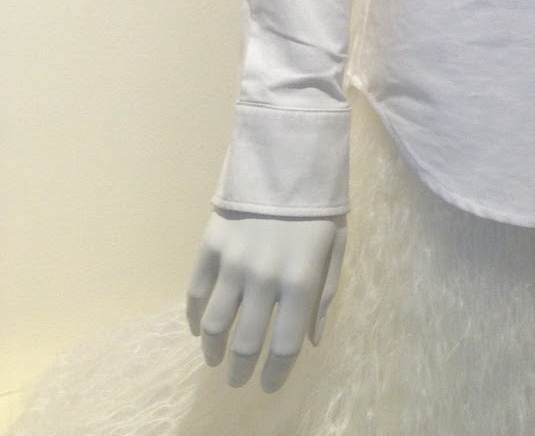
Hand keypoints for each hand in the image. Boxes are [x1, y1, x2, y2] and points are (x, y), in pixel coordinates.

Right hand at [185, 209, 346, 390]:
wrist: (288, 153)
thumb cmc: (320, 202)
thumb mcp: (337, 245)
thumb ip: (326, 295)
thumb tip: (313, 341)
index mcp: (301, 281)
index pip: (285, 346)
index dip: (276, 374)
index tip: (268, 385)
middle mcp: (265, 278)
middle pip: (246, 343)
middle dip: (242, 369)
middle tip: (239, 378)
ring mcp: (234, 262)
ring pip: (214, 324)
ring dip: (213, 349)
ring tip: (216, 358)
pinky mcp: (211, 245)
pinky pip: (195, 291)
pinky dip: (194, 316)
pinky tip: (198, 328)